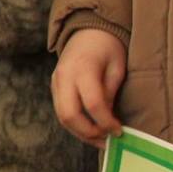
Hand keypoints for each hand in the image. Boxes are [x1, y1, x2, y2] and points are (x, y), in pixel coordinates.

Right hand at [51, 29, 126, 147]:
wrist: (87, 31)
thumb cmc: (108, 48)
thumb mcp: (117, 68)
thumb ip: (110, 94)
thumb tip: (108, 120)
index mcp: (83, 69)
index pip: (92, 104)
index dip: (106, 122)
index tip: (119, 131)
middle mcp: (64, 77)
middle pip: (70, 115)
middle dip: (89, 133)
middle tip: (107, 140)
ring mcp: (55, 82)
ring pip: (62, 117)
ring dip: (81, 133)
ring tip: (100, 140)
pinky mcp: (53, 87)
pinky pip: (61, 111)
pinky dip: (75, 125)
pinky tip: (90, 129)